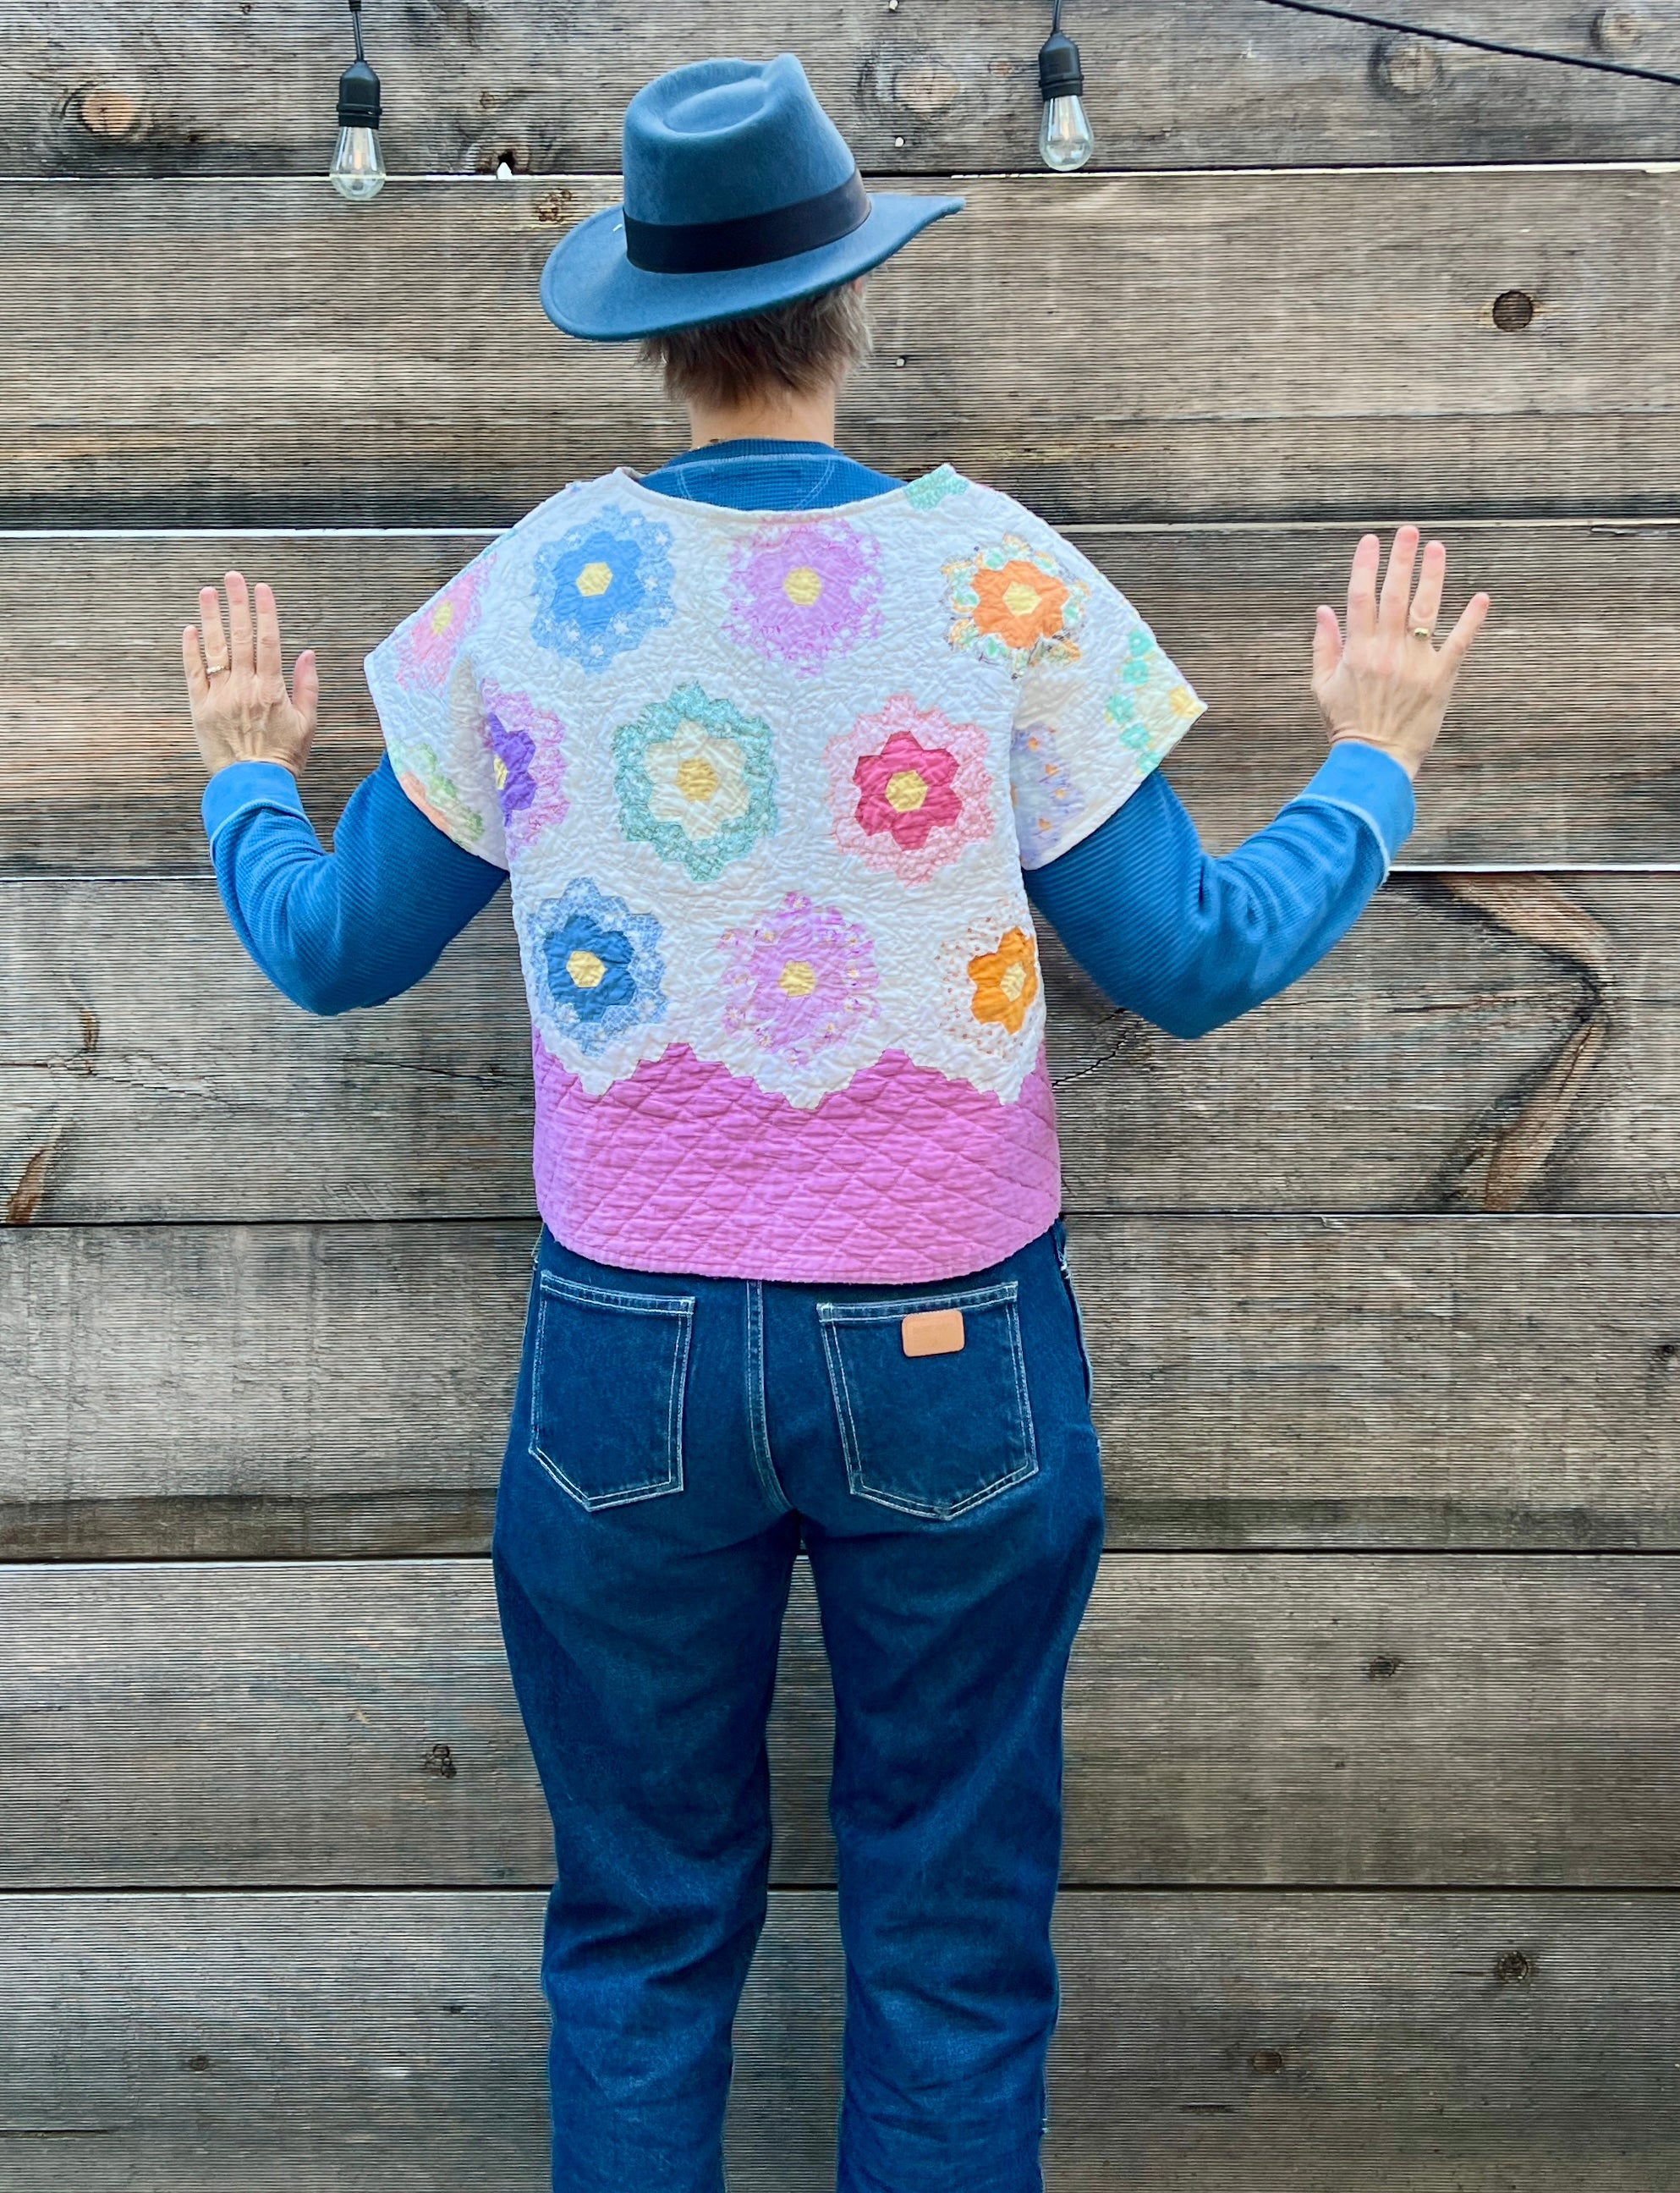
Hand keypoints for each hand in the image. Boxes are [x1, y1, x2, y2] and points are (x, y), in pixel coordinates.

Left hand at [182, 570, 318, 779]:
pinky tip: (191, 629)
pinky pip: (194, 673)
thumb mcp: (307, 723)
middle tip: (233, 577)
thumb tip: (306, 654)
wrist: (254, 784)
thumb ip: (307, 687)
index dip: (264, 611)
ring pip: (215, 649)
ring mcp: (220, 696)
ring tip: (207, 592)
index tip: (261, 588)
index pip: (268, 640)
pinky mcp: (200, 708)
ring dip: (211, 617)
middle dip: (237, 603)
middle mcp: (245, 688)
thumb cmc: (283, 756)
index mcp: (272, 689)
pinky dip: (191, 650)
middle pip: (240, 637)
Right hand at [1311, 527, 1490, 780]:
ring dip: (1432, 576)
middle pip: (1394, 594)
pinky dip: (1471, 620)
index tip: (1370, 541)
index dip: (1365, 566)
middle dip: (1401, 559)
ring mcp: (1415, 663)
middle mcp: (1387, 651)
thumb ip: (1324, 646)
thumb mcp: (1322, 686)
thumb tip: (1324, 610)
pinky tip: (1481, 598)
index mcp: (1358, 651)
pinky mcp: (1440, 678)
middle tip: (1407, 531)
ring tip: (1436, 548)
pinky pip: (1458, 643)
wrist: (1373, 760)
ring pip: (1424, 610)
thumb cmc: (1347, 724)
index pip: (1360, 597)